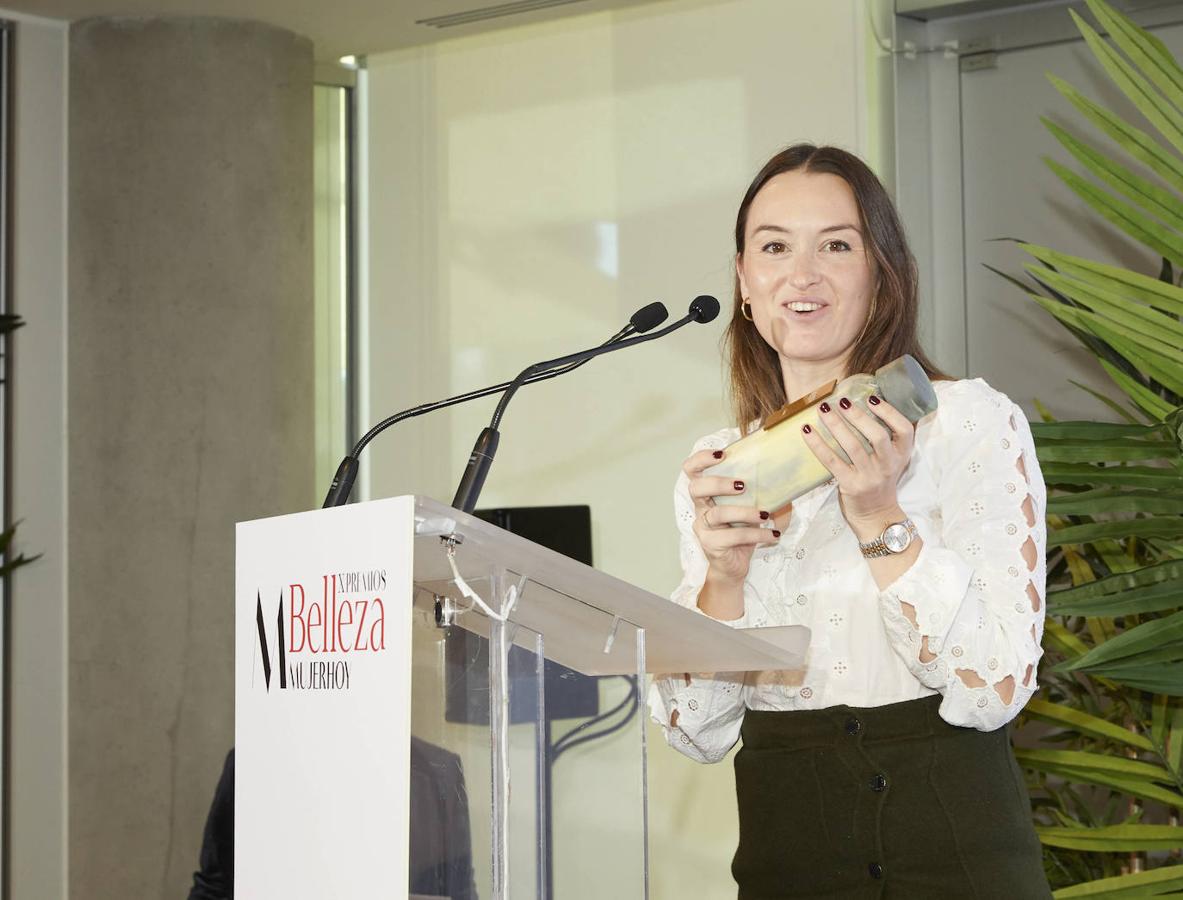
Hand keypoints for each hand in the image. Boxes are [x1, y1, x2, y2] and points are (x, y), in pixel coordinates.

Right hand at [683, 448, 781, 584]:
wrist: (733, 567)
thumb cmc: (742, 533)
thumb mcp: (753, 509)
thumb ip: (763, 494)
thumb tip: (789, 478)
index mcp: (707, 495)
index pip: (692, 470)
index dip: (701, 459)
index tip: (722, 454)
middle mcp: (701, 508)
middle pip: (696, 488)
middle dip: (719, 483)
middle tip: (742, 485)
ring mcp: (704, 528)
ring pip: (718, 514)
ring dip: (744, 512)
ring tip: (765, 514)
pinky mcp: (711, 545)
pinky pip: (733, 536)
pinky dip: (756, 533)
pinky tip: (773, 534)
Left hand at [801, 396, 914, 538]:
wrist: (876, 515)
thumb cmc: (880, 479)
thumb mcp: (892, 458)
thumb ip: (885, 437)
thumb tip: (862, 403)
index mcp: (901, 454)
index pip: (904, 429)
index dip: (888, 412)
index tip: (871, 398)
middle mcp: (888, 465)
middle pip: (878, 436)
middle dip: (858, 417)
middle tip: (842, 401)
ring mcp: (870, 476)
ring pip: (853, 447)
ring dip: (836, 425)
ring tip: (823, 410)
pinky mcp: (851, 485)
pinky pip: (832, 462)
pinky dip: (818, 445)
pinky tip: (807, 431)